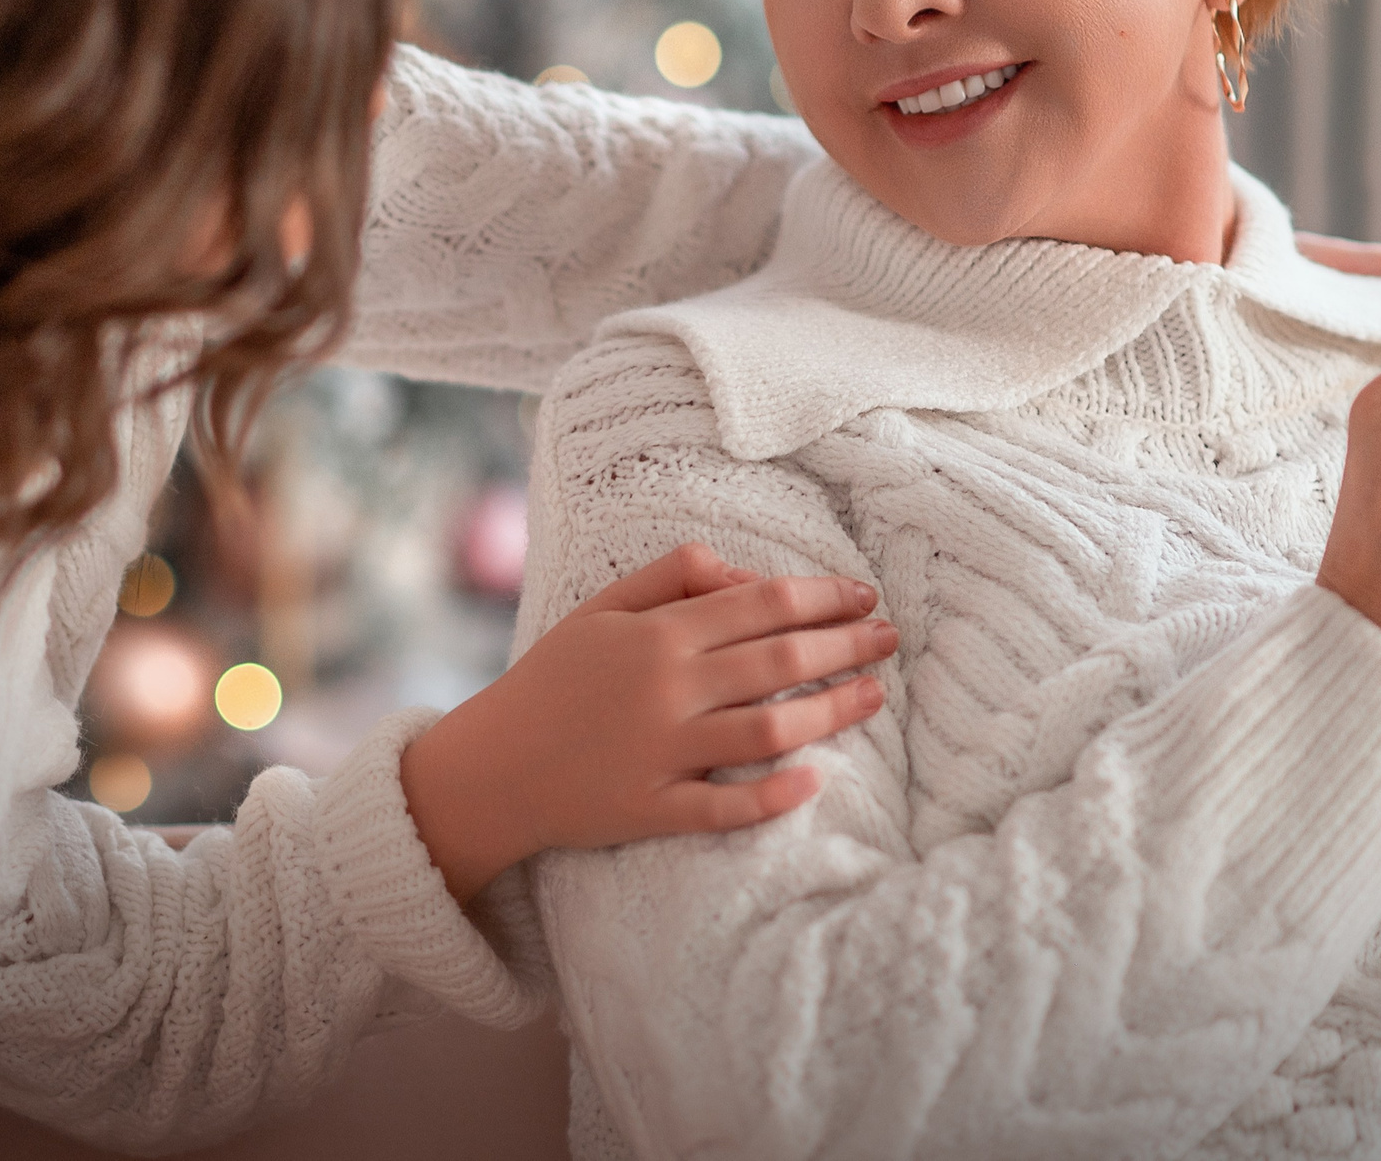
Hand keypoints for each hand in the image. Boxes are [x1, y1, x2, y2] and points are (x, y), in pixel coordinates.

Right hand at [397, 544, 895, 900]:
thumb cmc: (551, 680)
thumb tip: (742, 570)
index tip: (865, 594)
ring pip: (771, 733)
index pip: (763, 604)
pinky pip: (726, 808)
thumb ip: (669, 577)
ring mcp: (663, 754)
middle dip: (847, 646)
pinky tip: (815, 780)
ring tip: (876, 695)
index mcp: (657, 634)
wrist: (489, 767)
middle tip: (891, 638)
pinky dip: (774, 797)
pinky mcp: (654, 809)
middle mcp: (668, 690)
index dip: (824, 596)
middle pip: (781, 663)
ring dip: (834, 712)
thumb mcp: (599, 609)